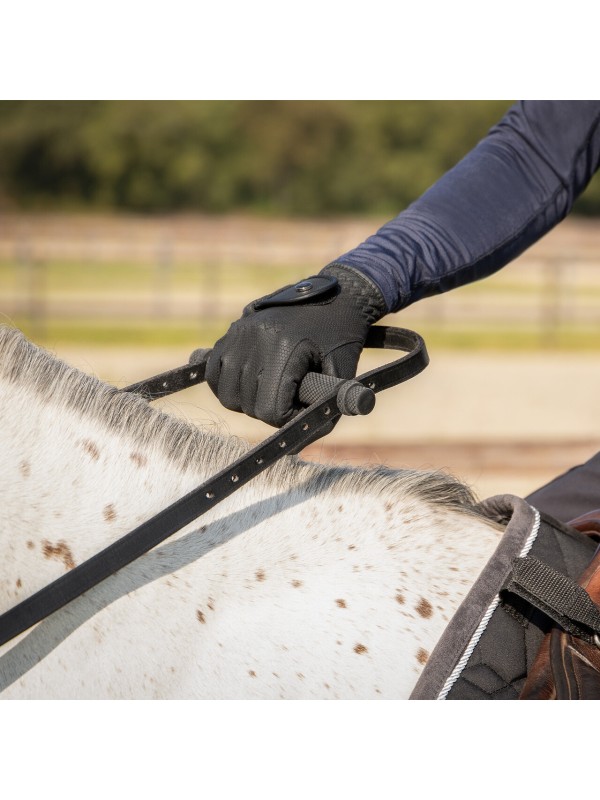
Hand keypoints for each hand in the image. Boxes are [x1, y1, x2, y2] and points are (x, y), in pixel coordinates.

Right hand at [205, 264, 386, 426]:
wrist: (337, 296)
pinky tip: (248, 384)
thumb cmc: (343, 339)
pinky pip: (214, 371)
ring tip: (271, 392)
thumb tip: (296, 443)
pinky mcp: (234, 330)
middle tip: (290, 400)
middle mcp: (257, 338)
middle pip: (247, 404)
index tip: (301, 409)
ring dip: (247, 401)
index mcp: (286, 348)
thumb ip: (325, 410)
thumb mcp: (344, 375)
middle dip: (268, 411)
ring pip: (226, 392)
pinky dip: (227, 384)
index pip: (270, 409)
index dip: (287, 419)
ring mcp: (241, 332)